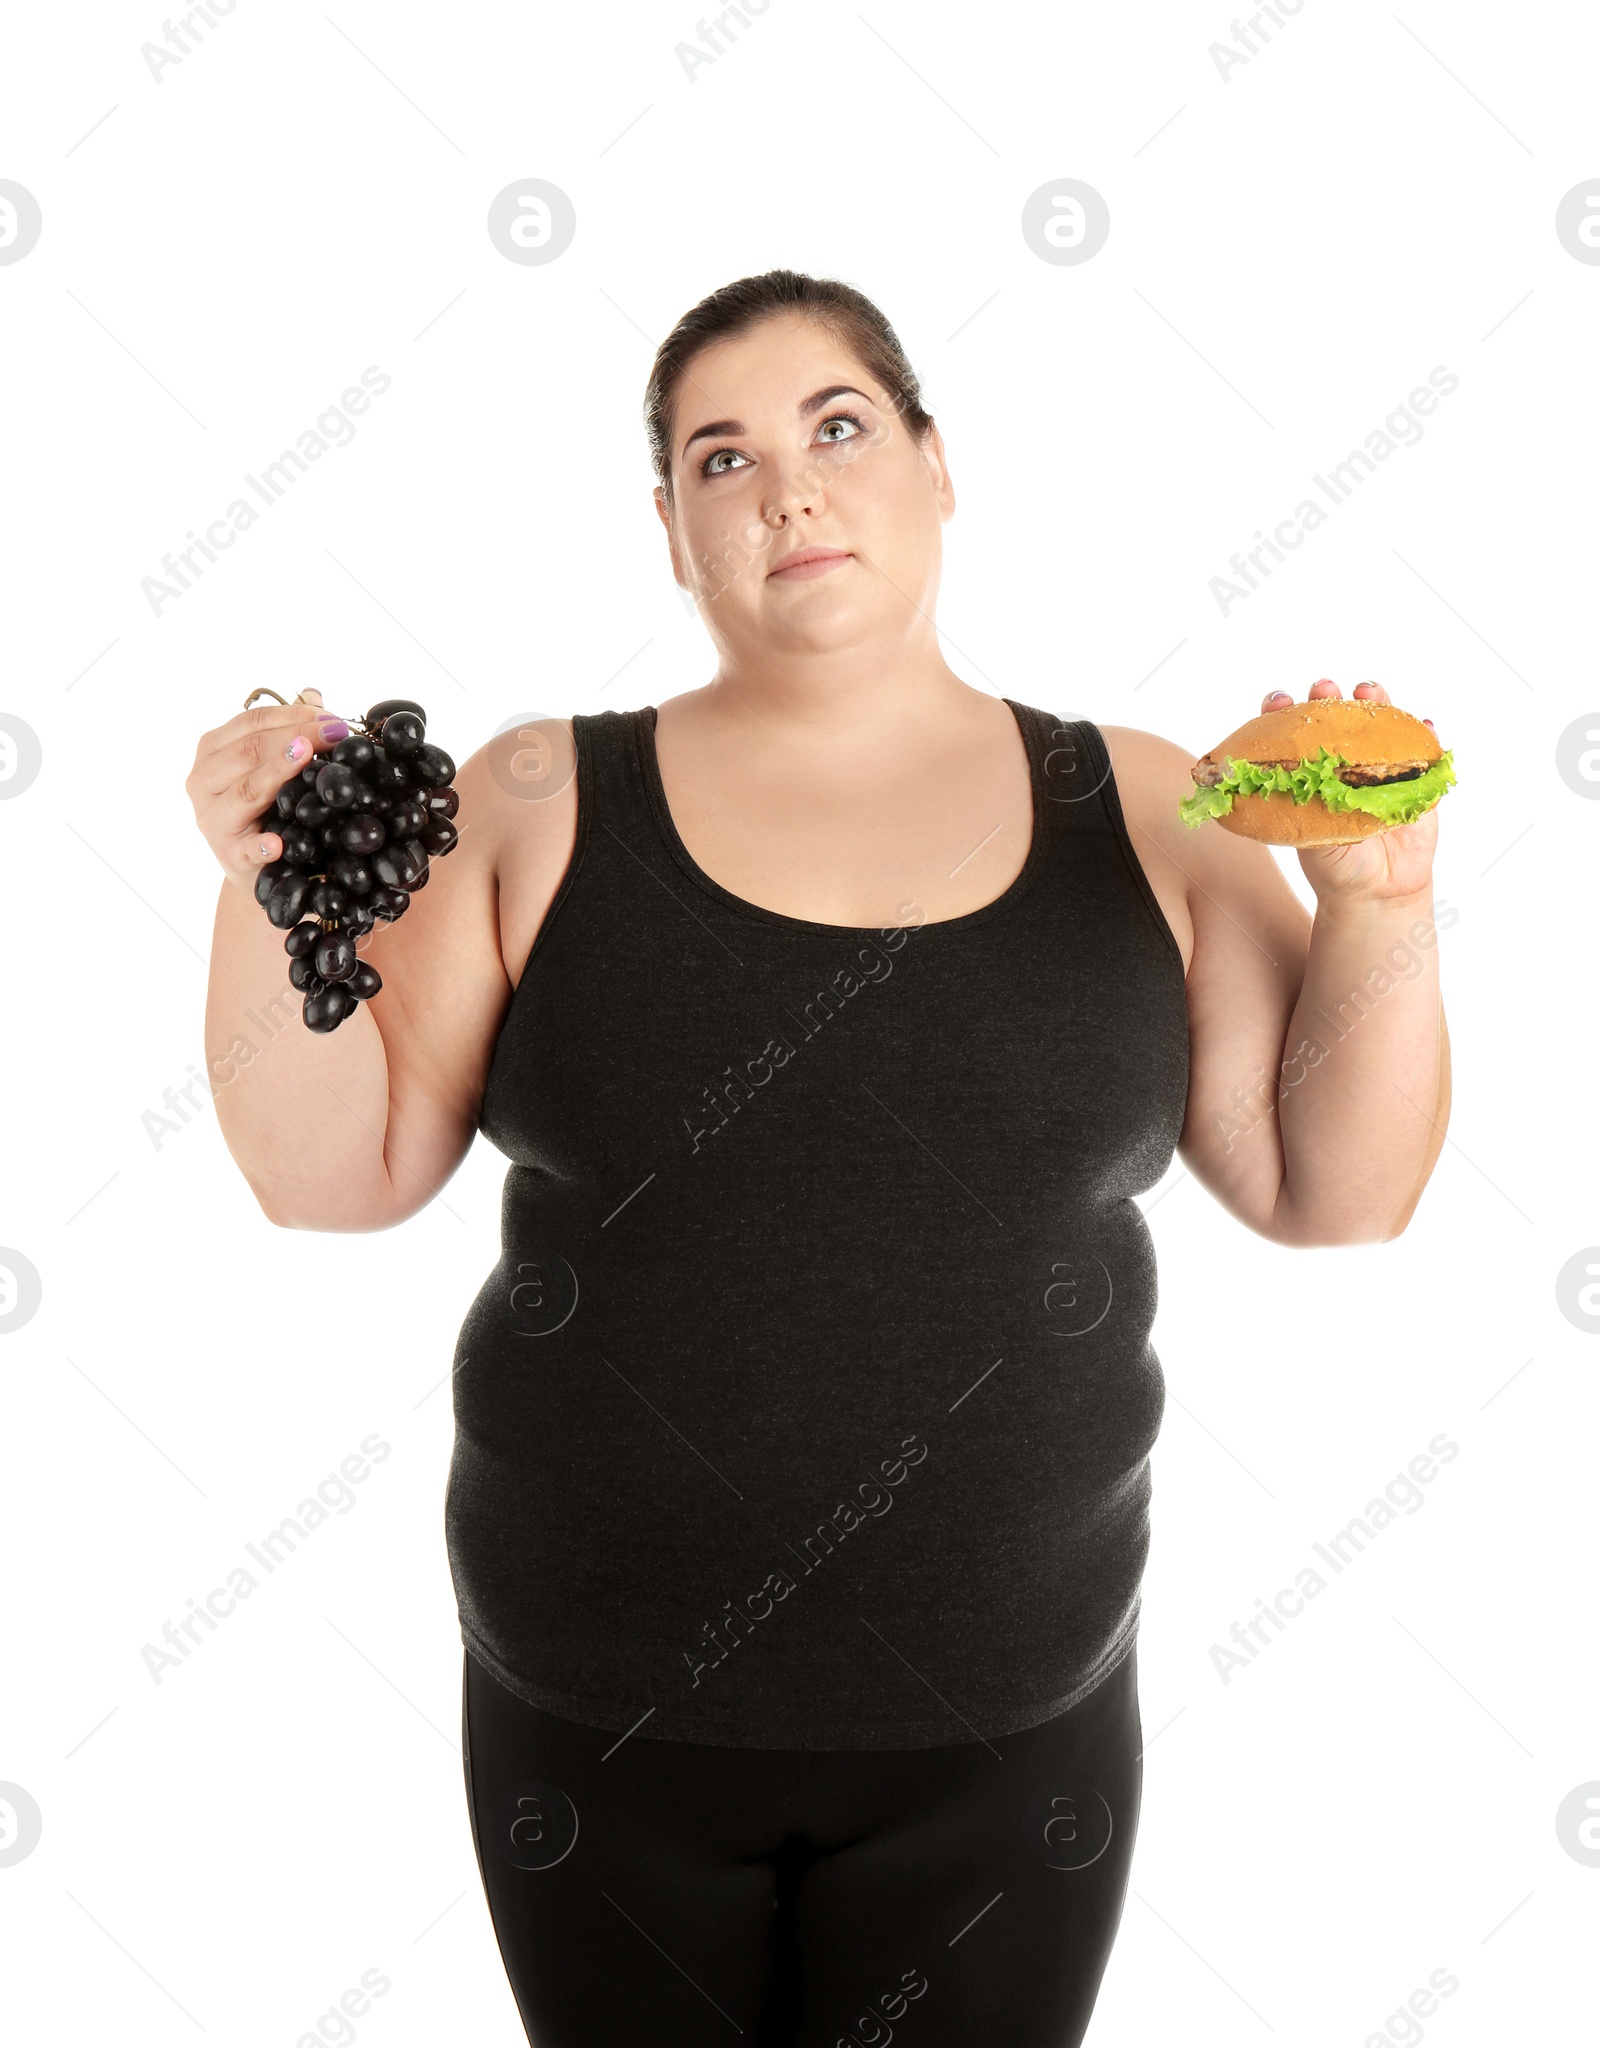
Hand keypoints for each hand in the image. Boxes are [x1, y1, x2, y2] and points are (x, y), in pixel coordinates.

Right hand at [186, 686, 352, 894]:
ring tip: (307, 758)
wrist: (255, 865)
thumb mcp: (273, 766)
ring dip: (278, 773)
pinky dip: (260, 845)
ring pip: (247, 790)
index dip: (294, 715)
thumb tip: (315, 695)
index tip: (332, 717)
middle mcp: (203, 780)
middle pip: (249, 750)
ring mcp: (212, 819)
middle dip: (297, 737)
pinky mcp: (229, 855)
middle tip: (336, 733)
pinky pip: (245, 849)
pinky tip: (277, 843)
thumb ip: (289, 732)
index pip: (253, 721)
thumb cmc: (266, 806)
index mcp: (213, 750)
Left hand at [1259, 678, 1438, 907]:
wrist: (1377, 892)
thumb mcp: (1303, 836)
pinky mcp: (1418, 778)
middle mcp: (1346, 760)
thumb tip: (1248, 783)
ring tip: (1369, 690)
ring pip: (1381, 723)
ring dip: (1377, 701)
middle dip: (1329, 696)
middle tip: (1323, 689)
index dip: (1282, 712)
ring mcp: (1384, 765)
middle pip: (1337, 716)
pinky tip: (1424, 724)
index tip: (1276, 702)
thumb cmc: (1333, 864)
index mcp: (1311, 770)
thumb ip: (1289, 806)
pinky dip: (1427, 733)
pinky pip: (1426, 749)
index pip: (1292, 731)